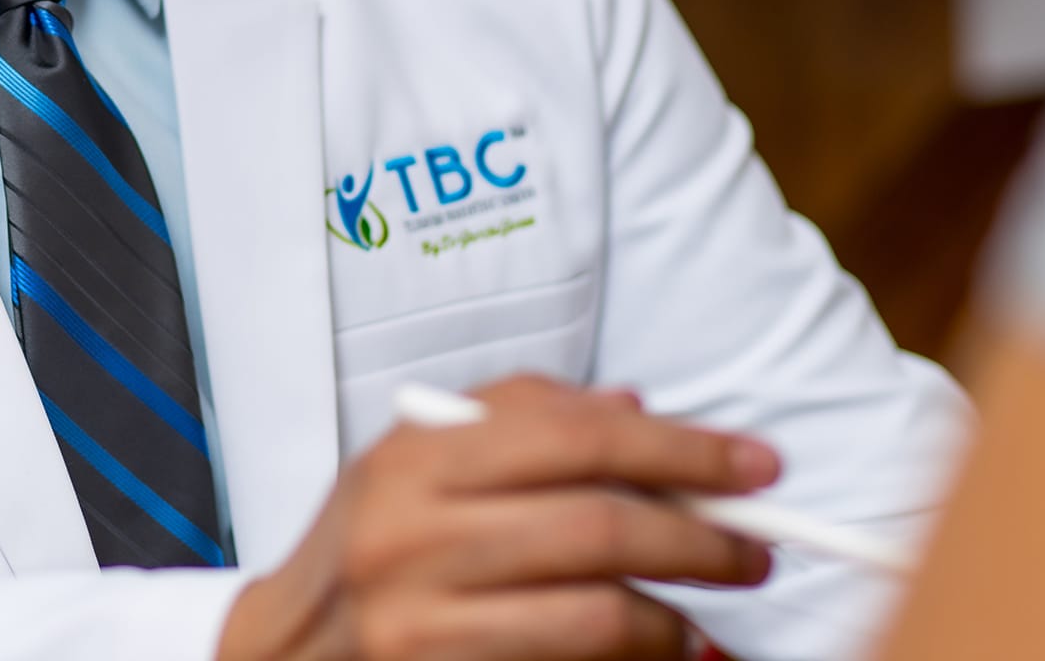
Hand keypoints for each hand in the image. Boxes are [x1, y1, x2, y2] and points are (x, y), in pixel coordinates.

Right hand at [216, 375, 777, 660]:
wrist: (290, 650)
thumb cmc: (368, 543)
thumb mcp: (418, 460)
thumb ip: (517, 422)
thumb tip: (634, 409)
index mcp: (414, 458)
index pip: (574, 437)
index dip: (678, 448)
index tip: (750, 463)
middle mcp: (415, 535)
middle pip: (598, 525)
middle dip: (701, 535)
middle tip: (754, 545)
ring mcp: (427, 622)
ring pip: (597, 614)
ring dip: (676, 616)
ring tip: (703, 611)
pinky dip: (633, 660)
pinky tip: (653, 647)